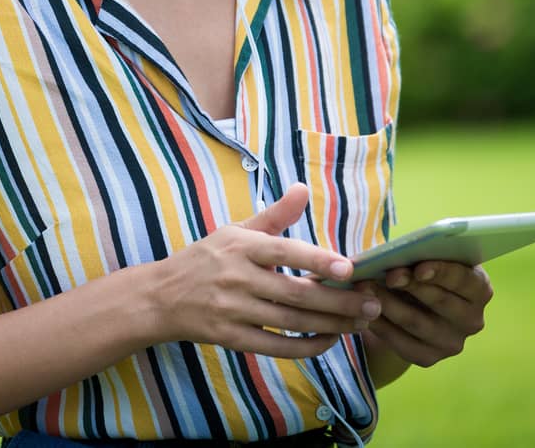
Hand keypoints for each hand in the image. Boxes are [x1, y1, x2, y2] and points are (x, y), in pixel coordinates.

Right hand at [150, 183, 383, 359]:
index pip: (284, 252)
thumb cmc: (205, 259)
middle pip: (295, 293)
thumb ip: (274, 215)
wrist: (160, 297)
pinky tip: (329, 341)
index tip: (349, 268)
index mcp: (239, 246)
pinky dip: (306, 347)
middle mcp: (236, 278)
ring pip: (291, 322)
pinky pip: (276, 346)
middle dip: (339, 301)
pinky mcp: (231, 338)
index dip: (317, 260)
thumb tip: (303, 188)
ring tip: (362, 322)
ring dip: (331, 324)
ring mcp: (233, 310)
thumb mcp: (234, 231)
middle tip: (373, 303)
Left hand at [360, 261, 492, 368]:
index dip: (443, 273)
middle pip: (441, 302)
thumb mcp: (427, 259)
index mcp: (479, 289)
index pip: (466, 281)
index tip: (419, 268)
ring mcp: (451, 343)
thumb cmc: (419, 272)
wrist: (410, 305)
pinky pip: (401, 343)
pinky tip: (364, 312)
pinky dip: (381, 325)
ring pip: (416, 323)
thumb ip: (422, 254)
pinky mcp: (428, 358)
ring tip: (365, 288)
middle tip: (386, 274)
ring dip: (388, 304)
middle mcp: (471, 320)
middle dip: (411, 286)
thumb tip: (399, 253)